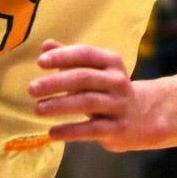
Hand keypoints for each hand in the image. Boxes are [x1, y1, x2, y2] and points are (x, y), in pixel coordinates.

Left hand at [30, 41, 160, 150]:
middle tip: (32, 89)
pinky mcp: (118, 129)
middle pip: (84, 78)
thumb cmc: (109, 90)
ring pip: (87, 102)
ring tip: (38, 109)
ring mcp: (119, 106)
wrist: (144, 117)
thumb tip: (45, 44)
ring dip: (60, 105)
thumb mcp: (95, 71)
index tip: (40, 62)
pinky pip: (92, 129)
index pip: (86, 54)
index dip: (63, 56)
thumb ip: (71, 58)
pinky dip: (71, 131)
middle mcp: (118, 81)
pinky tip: (52, 133)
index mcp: (112, 62)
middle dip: (56, 83)